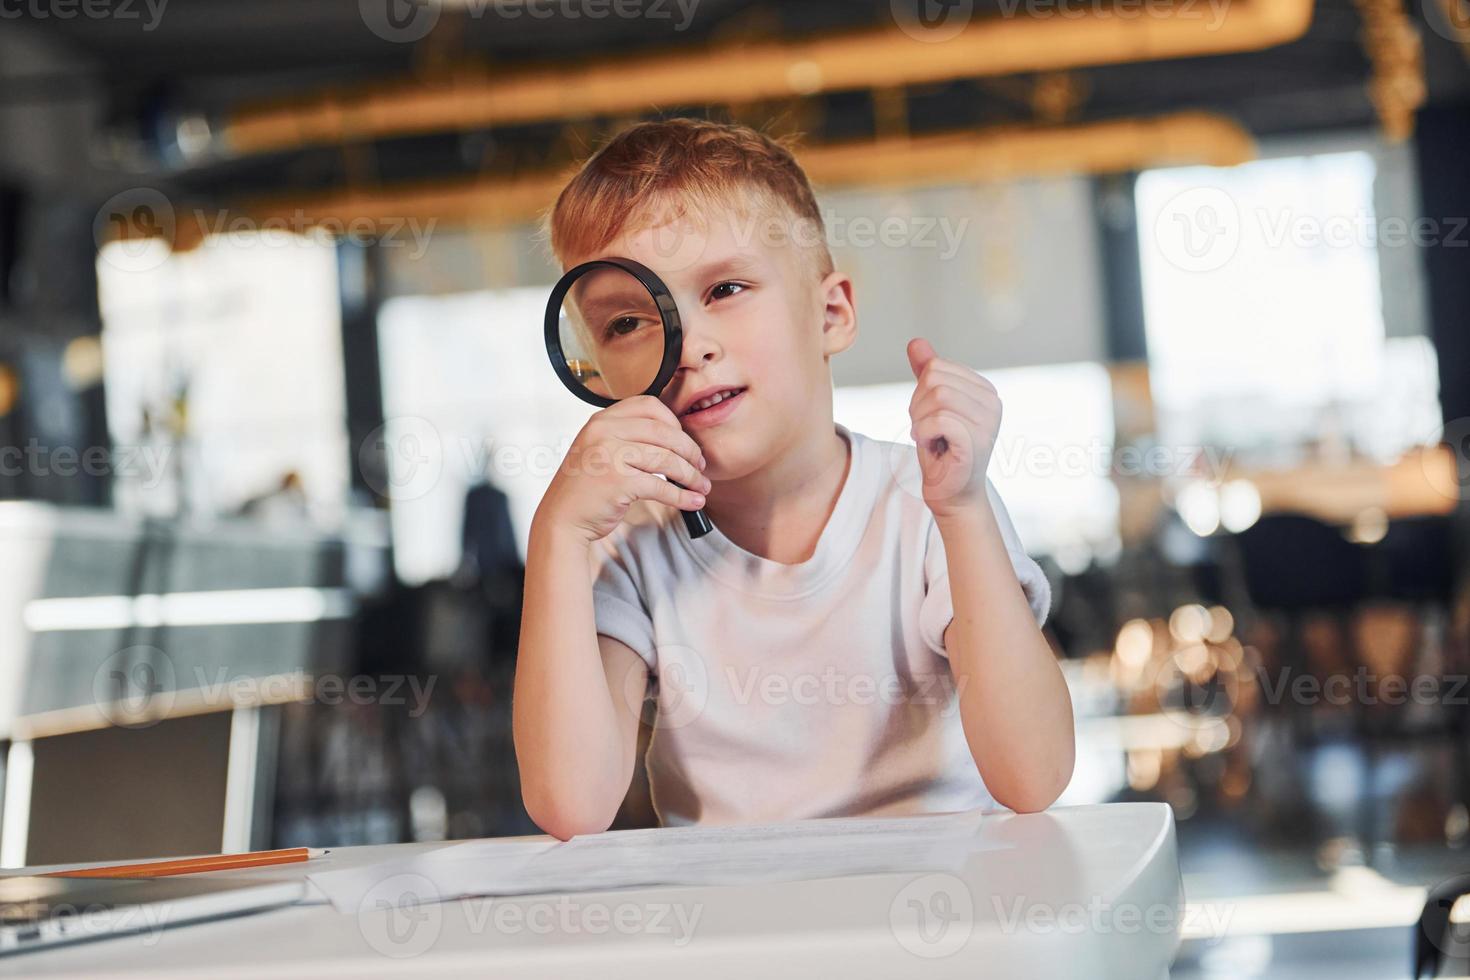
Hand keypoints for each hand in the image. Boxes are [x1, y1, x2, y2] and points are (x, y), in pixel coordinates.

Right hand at [535, 395, 710, 544]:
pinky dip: (682, 496)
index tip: (685, 441)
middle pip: (665, 432)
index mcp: (602, 420)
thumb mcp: (599, 449)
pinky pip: (662, 486)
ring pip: (667, 459)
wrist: (562, 519)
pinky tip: (693, 501)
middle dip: (690, 450)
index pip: (650, 406)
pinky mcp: (618, 482)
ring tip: (701, 486)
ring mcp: (610, 455)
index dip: (675, 423)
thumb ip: (627, 436)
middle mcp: (604, 432)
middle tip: (700, 465)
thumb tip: (676, 438)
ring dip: (691, 475)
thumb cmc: (585, 488)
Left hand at [906, 337, 999, 519]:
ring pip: (935, 398)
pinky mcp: (977, 441)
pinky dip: (925, 433)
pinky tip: (934, 447)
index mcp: (985, 389)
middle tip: (929, 431)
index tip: (931, 419)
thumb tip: (916, 342)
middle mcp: (993, 402)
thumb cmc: (941, 450)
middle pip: (934, 380)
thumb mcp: (929, 406)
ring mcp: (988, 422)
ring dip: (921, 421)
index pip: (936, 367)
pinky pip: (938, 420)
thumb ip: (926, 373)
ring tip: (932, 439)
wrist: (952, 493)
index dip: (921, 394)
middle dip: (918, 407)